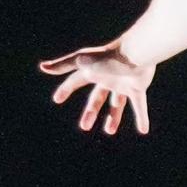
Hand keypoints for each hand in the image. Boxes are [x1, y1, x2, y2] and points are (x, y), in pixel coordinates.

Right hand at [41, 41, 158, 135]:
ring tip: (109, 131)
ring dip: (114, 118)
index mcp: (93, 72)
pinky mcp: (138, 88)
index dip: (66, 89)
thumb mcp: (82, 61)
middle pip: (97, 98)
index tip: (57, 99)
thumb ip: (63, 65)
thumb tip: (42, 67)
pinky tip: (143, 130)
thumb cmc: (108, 57)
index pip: (75, 81)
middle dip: (90, 112)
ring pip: (117, 104)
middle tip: (84, 127)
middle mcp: (108, 79)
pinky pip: (139, 106)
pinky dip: (141, 118)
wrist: (136, 55)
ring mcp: (123, 84)